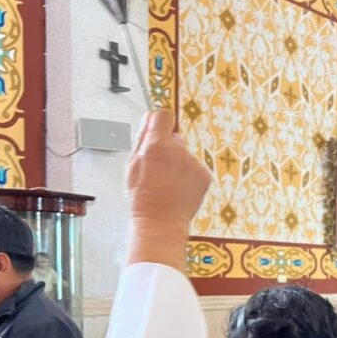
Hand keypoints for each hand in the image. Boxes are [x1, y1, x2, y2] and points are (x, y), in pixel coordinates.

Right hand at [126, 110, 211, 267]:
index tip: (157, 129)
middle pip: (174, 138)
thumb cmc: (143, 197)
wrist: (161, 221)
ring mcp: (193, 163)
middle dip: (167, 148)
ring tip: (168, 183)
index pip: (163, 116)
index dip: (158, 123)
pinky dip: (188, 175)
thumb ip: (141, 138)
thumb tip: (149, 119)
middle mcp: (178, 151)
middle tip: (158, 169)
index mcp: (156, 146)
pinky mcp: (204, 175)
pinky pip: (195, 168)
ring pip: (185, 155)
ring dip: (178, 164)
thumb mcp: (131, 165)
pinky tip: (178, 188)